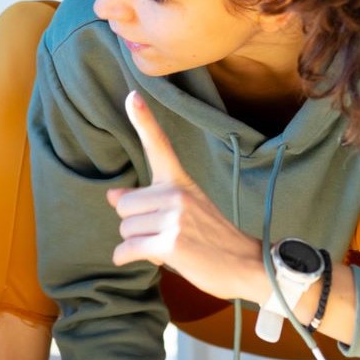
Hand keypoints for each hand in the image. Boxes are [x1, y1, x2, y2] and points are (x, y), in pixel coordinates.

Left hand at [108, 90, 262, 302]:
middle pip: (123, 205)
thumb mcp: (184, 211)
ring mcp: (173, 218)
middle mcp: (175, 194)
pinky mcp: (170, 244)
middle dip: (134, 225)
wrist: (247, 264)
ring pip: (125, 229)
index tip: (132, 95)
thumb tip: (112, 195)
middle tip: (161, 234)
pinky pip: (128, 249)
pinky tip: (148, 260)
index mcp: (180, 182)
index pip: (158, 146)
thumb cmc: (213, 239)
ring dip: (137, 244)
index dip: (143, 120)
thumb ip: (148, 202)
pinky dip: (128, 258)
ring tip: (167, 247)